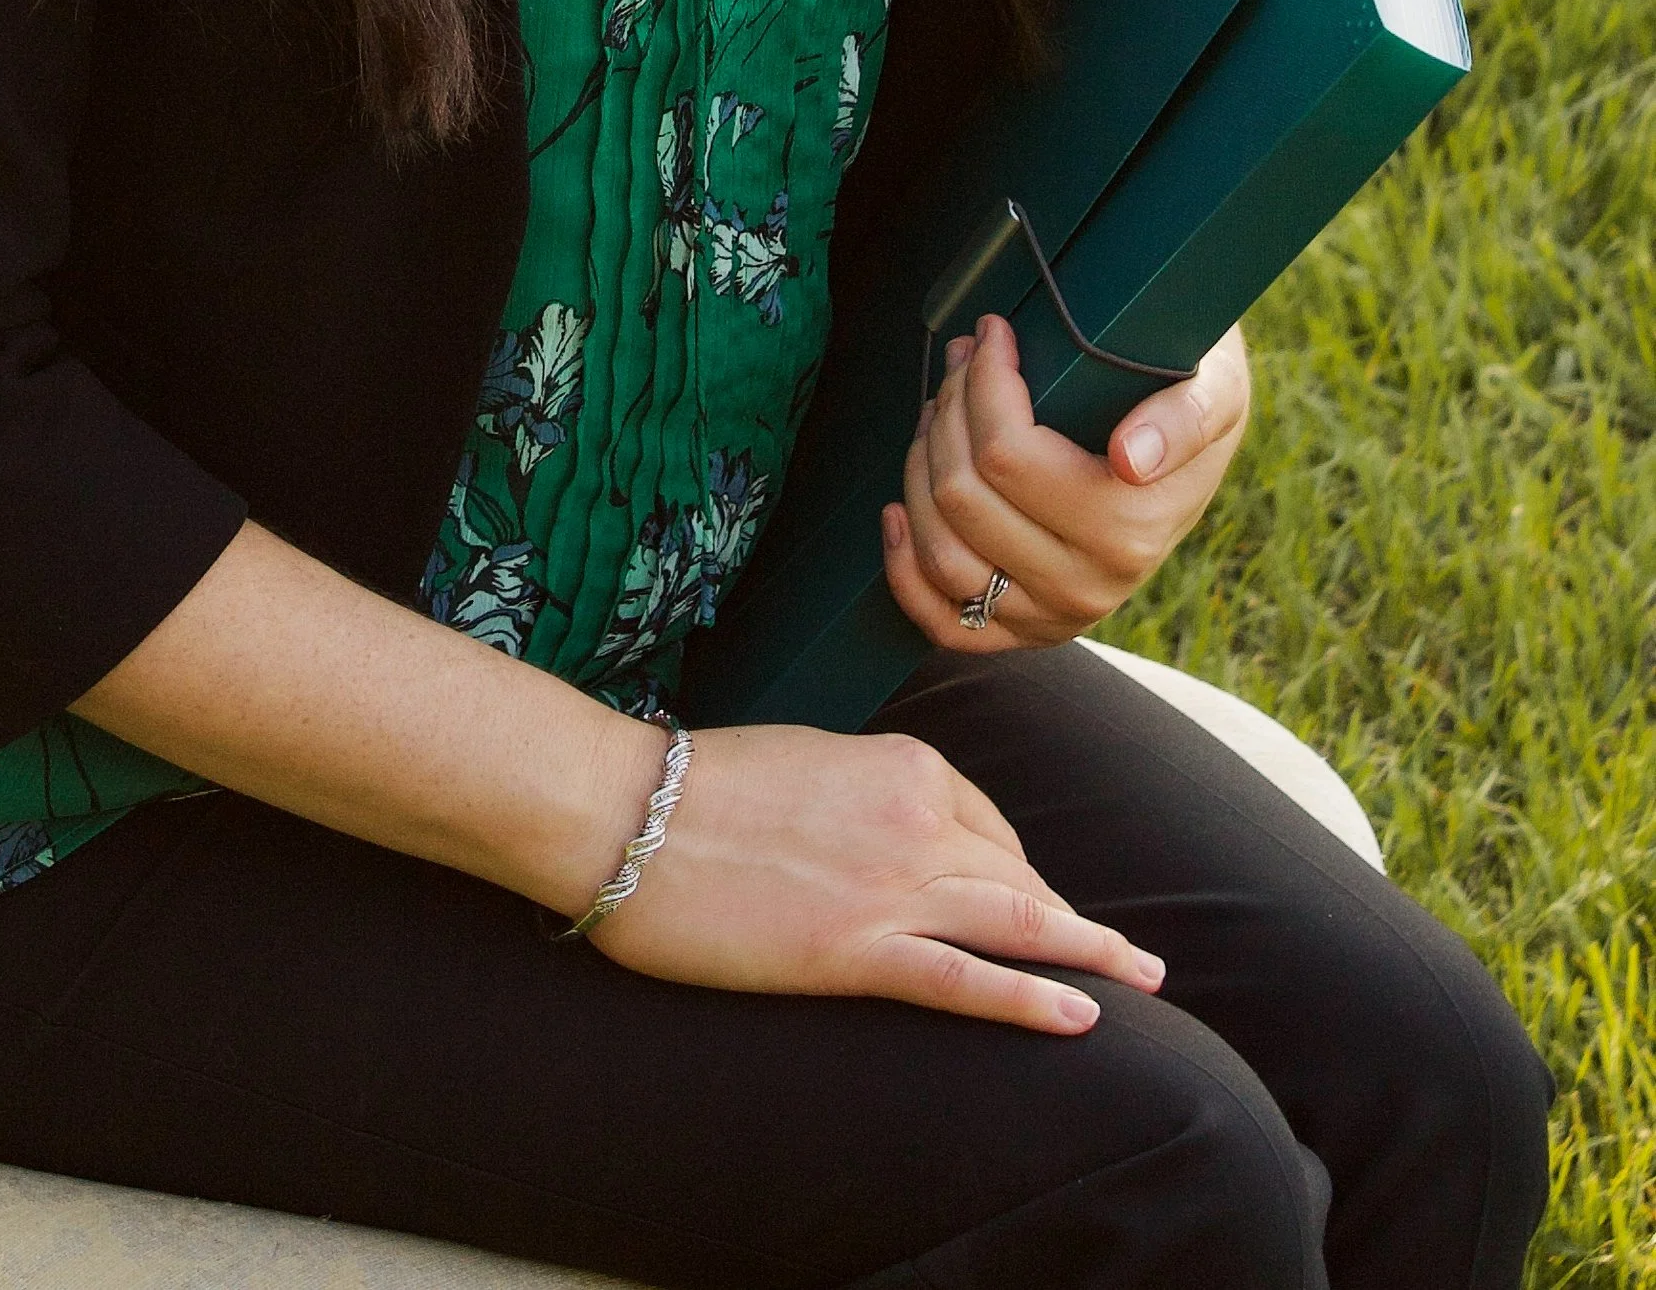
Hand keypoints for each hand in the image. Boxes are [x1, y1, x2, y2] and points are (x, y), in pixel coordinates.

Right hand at [586, 720, 1162, 1030]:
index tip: (1035, 898)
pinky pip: (965, 981)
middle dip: (1071, 915)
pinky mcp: (857, 954)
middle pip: (1015, 875)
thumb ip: (866, 790)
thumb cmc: (698, 783)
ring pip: (1017, 922)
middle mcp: (915, 821)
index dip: (1017, 867)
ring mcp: (891, 889)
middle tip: (1126, 952)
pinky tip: (1082, 1015)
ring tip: (1145, 977)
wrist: (629, 814)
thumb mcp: (807, 760)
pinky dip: (1030, 997)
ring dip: (1093, 950)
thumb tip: (894, 827)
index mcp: (902, 764)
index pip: (987, 825)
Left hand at [882, 314, 1251, 653]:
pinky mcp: (1024, 631)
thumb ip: (1186, 417)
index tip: (990, 331)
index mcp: (1131, 529)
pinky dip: (905, 568)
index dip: (981, 381)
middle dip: (949, 407)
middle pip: (962, 494)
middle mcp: (1090, 586)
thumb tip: (1132, 456)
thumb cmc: (1194, 395)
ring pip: (941, 550)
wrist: (1197, 451)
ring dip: (921, 468)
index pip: (1007, 455)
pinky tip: (897, 512)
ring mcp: (1054, 615)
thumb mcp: (1216, 386)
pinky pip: (944, 622)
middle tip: (961, 356)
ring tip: (938, 411)